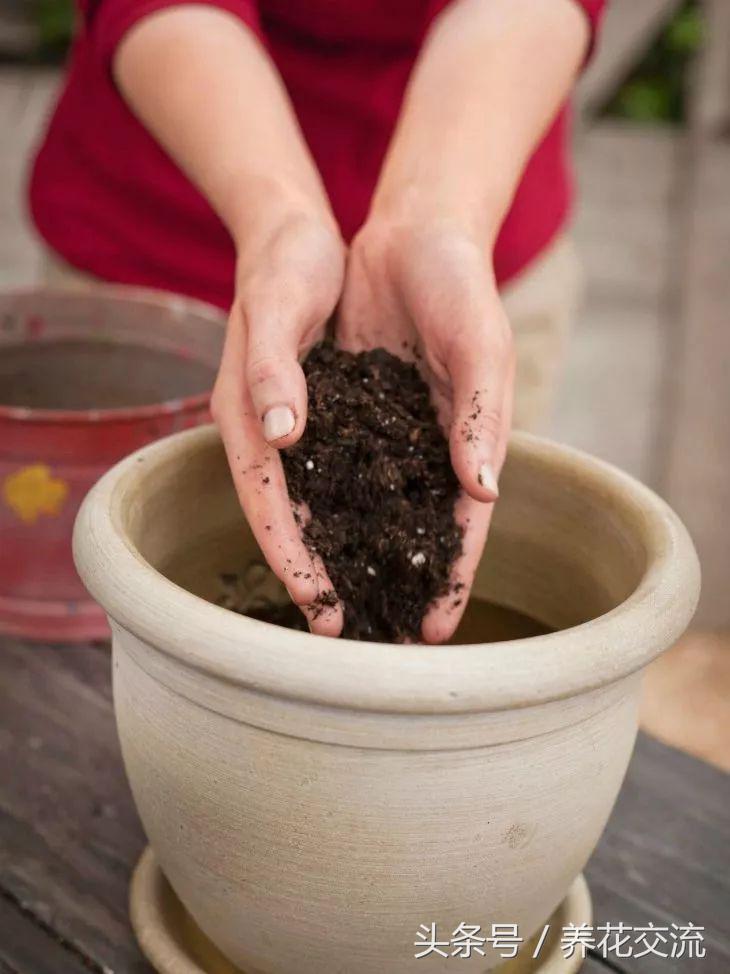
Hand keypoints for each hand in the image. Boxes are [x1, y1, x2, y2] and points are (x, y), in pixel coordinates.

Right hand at [211, 205, 345, 634]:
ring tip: (386, 604)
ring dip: (353, 554)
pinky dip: (375, 509)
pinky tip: (404, 537)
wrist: (298, 235)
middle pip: (296, 518)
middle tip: (349, 633)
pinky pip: (357, 474)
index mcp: (249, 416)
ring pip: (328, 506)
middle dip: (321, 575)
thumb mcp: (274, 305)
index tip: (317, 603)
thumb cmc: (283, 265)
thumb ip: (271, 371)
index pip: (267, 499)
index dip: (289, 554)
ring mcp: (307, 429)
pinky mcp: (338, 418)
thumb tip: (283, 438)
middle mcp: (276, 433)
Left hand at [337, 218, 514, 642]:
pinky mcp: (344, 409)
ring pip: (364, 506)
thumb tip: (481, 492)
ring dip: (350, 555)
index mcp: (467, 441)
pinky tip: (299, 537)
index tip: (435, 632)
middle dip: (394, 585)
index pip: (460, 524)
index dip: (450, 576)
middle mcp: (422, 447)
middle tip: (372, 641)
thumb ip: (482, 415)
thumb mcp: (481, 345)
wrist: (412, 236)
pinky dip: (317, 500)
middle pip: (408, 529)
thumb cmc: (461, 288)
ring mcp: (381, 432)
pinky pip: (328, 463)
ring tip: (331, 606)